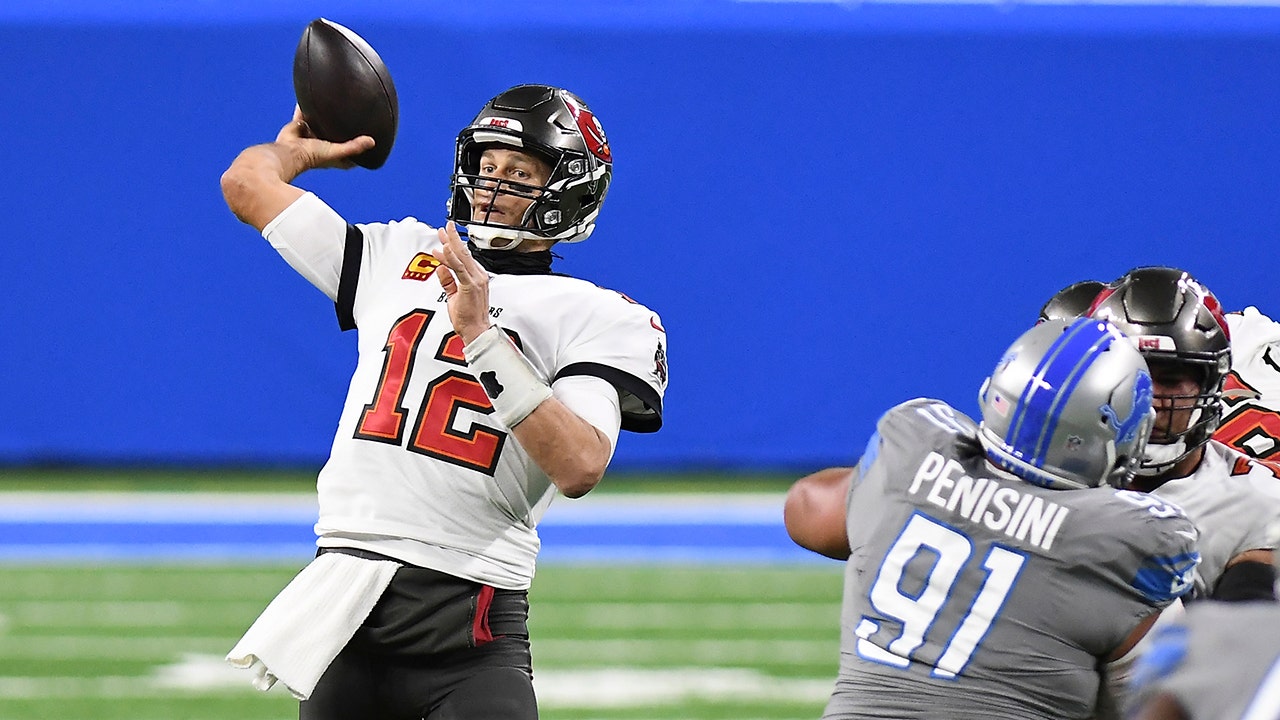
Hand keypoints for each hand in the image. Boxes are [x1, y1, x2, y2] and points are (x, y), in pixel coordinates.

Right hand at [275, 105, 374, 172]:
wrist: (287, 151)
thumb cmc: (311, 156)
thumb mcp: (336, 151)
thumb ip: (353, 147)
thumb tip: (372, 142)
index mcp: (334, 155)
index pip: (352, 151)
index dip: (361, 146)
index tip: (371, 137)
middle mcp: (324, 145)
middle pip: (338, 134)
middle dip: (345, 127)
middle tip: (356, 114)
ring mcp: (311, 135)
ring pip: (322, 121)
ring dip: (327, 115)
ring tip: (335, 102)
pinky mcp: (300, 125)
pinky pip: (305, 112)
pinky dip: (308, 105)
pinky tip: (313, 93)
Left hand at [432, 221, 491, 343]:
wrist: (477, 331)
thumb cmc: (469, 318)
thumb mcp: (454, 295)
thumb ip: (448, 281)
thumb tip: (440, 268)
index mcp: (476, 277)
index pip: (464, 257)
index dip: (454, 245)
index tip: (445, 237)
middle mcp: (478, 276)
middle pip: (463, 252)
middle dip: (453, 238)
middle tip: (445, 226)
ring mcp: (476, 280)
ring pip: (461, 257)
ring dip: (451, 244)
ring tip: (442, 234)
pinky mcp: (470, 285)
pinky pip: (459, 268)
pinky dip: (451, 258)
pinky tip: (444, 250)